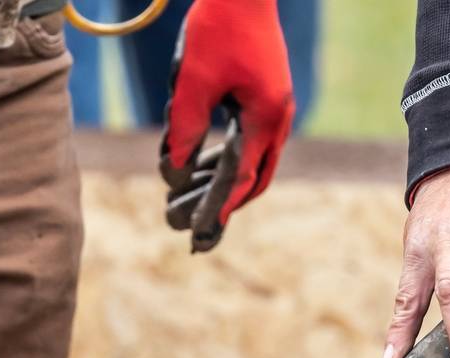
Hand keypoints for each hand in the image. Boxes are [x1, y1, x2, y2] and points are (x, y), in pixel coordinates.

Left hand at [161, 0, 294, 250]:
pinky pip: (245, 142)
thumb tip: (174, 176)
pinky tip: (199, 171)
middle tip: (193, 236)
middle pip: (250, 179)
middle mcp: (275, 118)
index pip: (238, 178)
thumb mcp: (192, 85)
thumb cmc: (217, 30)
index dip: (216, 209)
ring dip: (217, 186)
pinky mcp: (262, 98)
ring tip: (185, 206)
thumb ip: (185, 132)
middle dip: (220, 207)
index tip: (198, 235)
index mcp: (264, 117)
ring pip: (249, 163)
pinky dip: (223, 161)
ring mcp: (272, 108)